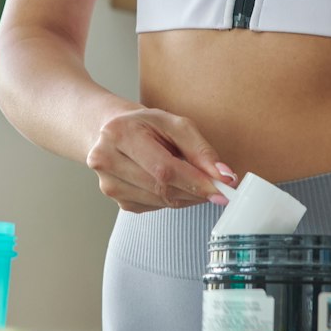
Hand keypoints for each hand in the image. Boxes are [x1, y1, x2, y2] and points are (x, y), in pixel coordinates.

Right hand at [85, 107, 236, 213]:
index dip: (195, 181)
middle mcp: (107, 161)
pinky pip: (155, 207)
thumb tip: (223, 175)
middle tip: (219, 190)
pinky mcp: (117, 200)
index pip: (163, 168)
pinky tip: (175, 184)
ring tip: (197, 182)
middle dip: (196, 191)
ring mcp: (109, 184)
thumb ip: (200, 149)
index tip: (222, 188)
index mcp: (120, 134)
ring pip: (160, 201)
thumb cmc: (146, 124)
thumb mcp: (175, 124)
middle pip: (161, 188)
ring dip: (187, 197)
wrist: (113, 130)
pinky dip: (173, 199)